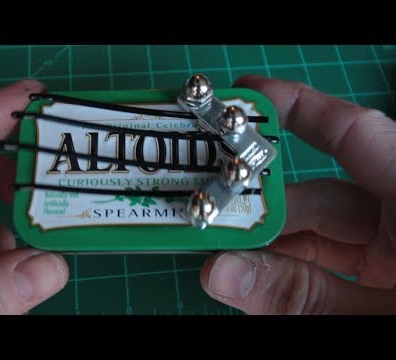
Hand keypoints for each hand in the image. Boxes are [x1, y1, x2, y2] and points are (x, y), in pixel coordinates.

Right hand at [200, 75, 395, 313]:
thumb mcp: (373, 321)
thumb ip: (302, 300)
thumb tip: (220, 271)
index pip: (359, 136)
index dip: (302, 110)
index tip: (248, 97)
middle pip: (325, 198)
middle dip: (267, 208)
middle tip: (215, 214)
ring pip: (321, 237)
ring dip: (271, 246)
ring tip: (223, 254)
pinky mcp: (386, 281)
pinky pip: (331, 267)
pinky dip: (292, 272)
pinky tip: (253, 277)